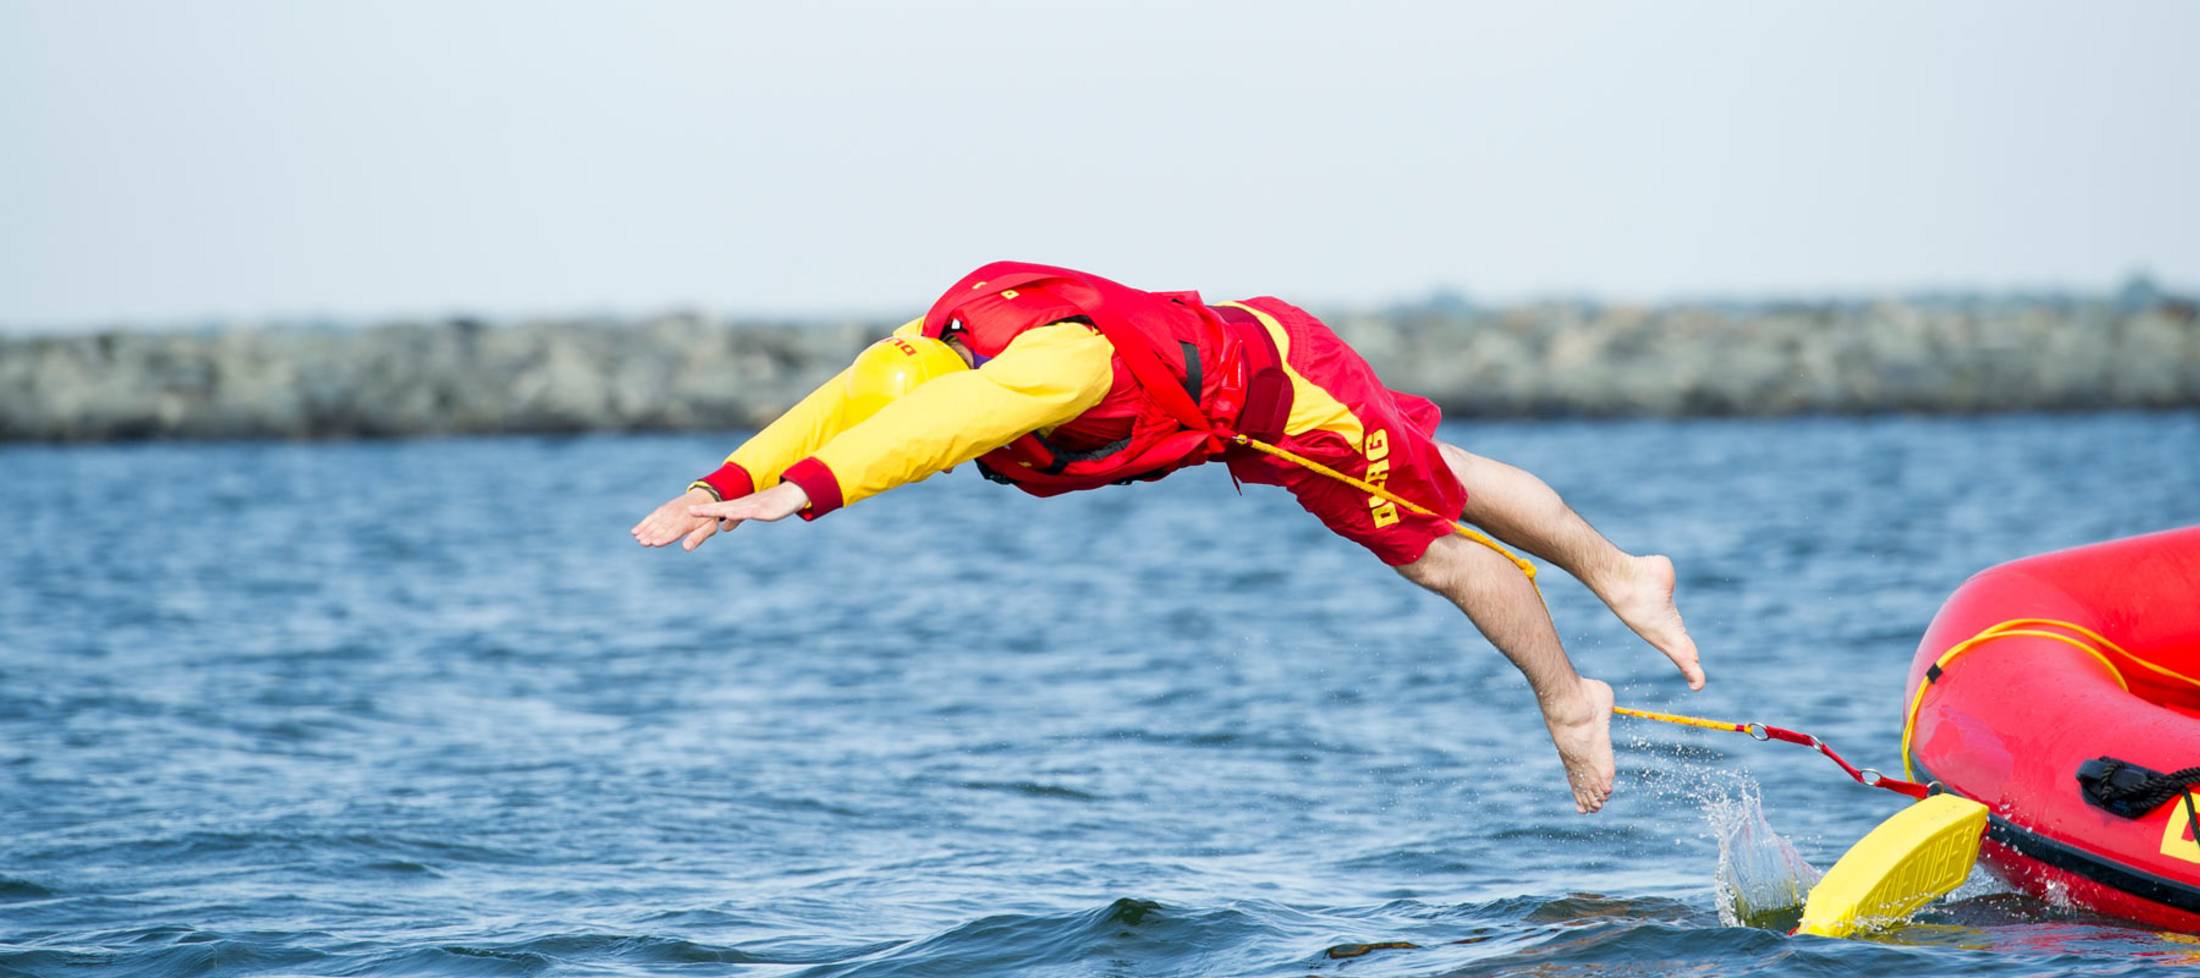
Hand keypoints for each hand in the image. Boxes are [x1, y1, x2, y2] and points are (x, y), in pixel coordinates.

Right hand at [632, 487, 724, 550]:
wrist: (704, 497)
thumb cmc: (708, 517)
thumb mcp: (709, 528)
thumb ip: (698, 538)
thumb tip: (686, 548)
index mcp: (687, 522)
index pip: (674, 531)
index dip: (664, 537)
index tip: (655, 543)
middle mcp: (675, 516)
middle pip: (662, 528)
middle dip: (652, 535)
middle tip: (643, 543)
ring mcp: (668, 511)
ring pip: (655, 522)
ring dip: (645, 530)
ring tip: (637, 538)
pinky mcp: (663, 509)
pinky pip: (652, 517)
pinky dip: (644, 523)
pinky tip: (635, 531)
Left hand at [686, 481, 809, 532]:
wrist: (791, 495)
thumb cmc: (771, 503)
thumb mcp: (751, 512)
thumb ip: (736, 519)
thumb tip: (723, 527)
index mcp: (738, 506)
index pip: (718, 508)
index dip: (703, 510)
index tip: (687, 511)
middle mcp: (743, 504)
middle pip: (721, 507)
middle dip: (706, 510)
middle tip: (689, 510)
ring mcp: (753, 506)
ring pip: (733, 509)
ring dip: (718, 511)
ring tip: (704, 512)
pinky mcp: (764, 510)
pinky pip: (751, 512)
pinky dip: (740, 513)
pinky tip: (732, 515)